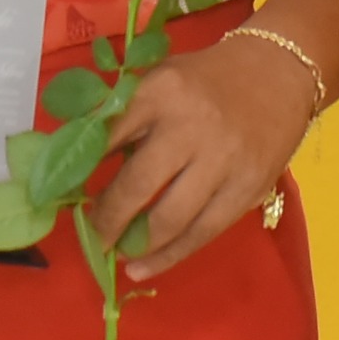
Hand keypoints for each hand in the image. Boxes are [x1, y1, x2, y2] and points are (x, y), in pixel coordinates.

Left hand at [92, 27, 317, 282]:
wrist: (278, 72)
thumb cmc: (204, 81)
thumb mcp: (159, 80)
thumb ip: (122, 116)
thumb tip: (75, 165)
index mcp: (159, 91)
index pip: (108, 138)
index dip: (79, 173)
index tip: (60, 196)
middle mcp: (190, 125)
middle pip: (137, 185)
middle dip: (106, 218)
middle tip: (91, 234)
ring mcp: (223, 160)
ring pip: (169, 218)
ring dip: (134, 243)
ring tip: (115, 252)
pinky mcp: (248, 188)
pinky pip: (202, 233)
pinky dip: (168, 257)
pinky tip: (143, 267)